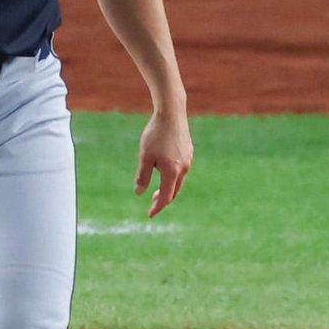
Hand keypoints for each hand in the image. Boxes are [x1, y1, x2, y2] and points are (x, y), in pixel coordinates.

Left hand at [133, 104, 191, 218]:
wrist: (171, 113)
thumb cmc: (155, 134)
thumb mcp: (145, 156)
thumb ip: (143, 176)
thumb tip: (139, 193)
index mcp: (172, 172)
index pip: (166, 197)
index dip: (158, 207)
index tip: (150, 214)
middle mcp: (183, 168)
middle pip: (175, 191)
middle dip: (164, 199)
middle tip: (153, 201)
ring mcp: (188, 160)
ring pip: (179, 180)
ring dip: (169, 187)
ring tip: (158, 187)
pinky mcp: (189, 152)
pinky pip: (182, 169)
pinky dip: (173, 176)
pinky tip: (165, 170)